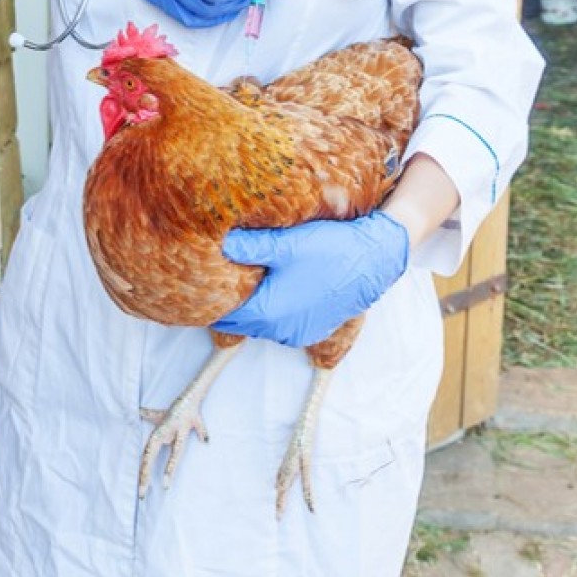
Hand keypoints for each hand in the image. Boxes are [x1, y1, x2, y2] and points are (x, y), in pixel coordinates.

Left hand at [212, 212, 410, 347]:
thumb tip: (219, 243)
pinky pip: (280, 324)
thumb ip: (249, 246)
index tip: (202, 281)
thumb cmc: (330, 249)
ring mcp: (297, 333)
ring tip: (245, 278)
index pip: (223, 316)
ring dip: (252, 307)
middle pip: (239, 322)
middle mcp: (280, 331)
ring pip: (260, 324)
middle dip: (228, 303)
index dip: (211, 298)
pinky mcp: (312, 330)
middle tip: (219, 276)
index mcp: (268, 312)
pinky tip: (274, 286)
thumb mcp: (285, 243)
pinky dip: (272, 310)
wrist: (374, 260)